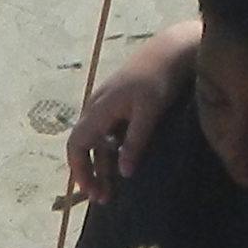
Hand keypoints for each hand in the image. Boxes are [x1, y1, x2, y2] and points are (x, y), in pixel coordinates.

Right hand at [62, 26, 190, 205]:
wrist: (170, 49)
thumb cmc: (161, 78)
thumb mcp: (150, 112)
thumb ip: (135, 142)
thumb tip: (124, 173)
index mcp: (99, 109)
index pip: (77, 146)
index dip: (80, 171)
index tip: (92, 192)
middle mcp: (96, 107)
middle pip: (83, 147)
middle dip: (90, 174)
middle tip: (103, 198)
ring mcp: (105, 104)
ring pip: (96, 141)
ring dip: (101, 165)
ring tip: (113, 188)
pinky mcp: (117, 103)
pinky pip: (105, 133)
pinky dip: (109, 152)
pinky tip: (122, 164)